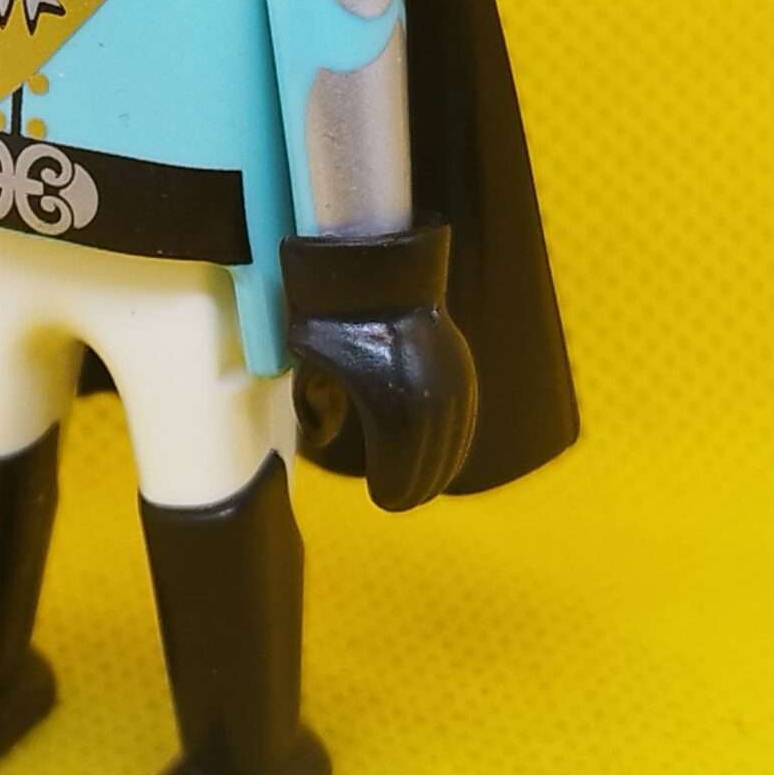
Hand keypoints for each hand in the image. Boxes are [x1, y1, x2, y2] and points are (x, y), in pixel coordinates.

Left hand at [280, 225, 476, 511]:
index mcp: (389, 405)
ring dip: (439, 469)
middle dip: (416, 485)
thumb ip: (312, 407)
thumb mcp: (308, 363)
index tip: (383, 501)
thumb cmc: (332, 318)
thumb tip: (321, 437)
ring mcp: (453, 383)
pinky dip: (455, 445)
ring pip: (453, 442)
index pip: (401, 468)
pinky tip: (443, 459)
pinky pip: (465, 422)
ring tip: (419, 488)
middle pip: (431, 460)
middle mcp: (430, 399)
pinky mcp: (464, 371)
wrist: (378, 273)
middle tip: (399, 501)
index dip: (394, 490)